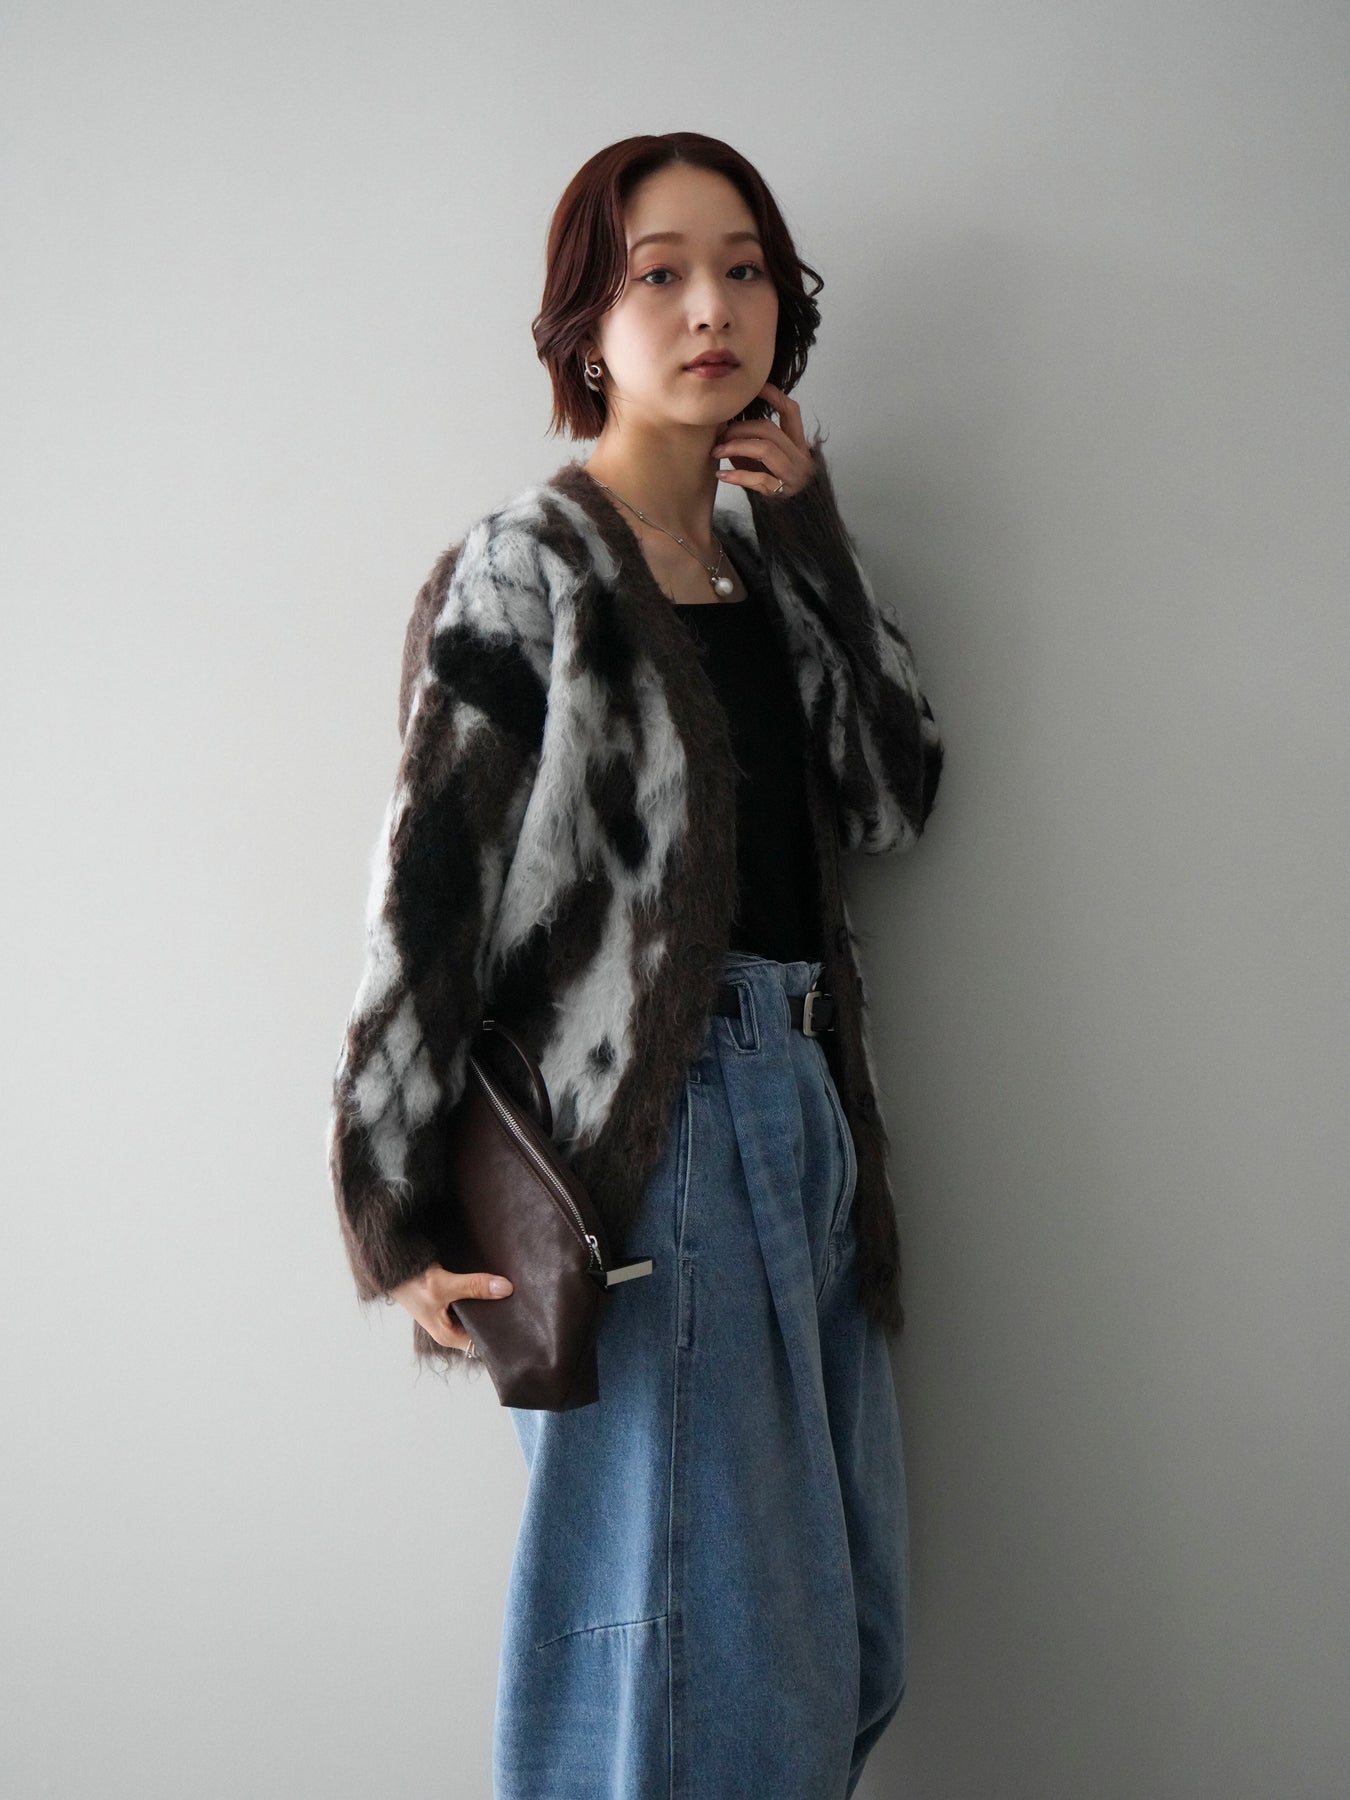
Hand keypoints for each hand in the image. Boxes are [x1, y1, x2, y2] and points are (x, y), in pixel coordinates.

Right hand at [388, 1263, 512, 1353]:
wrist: (390, 1265)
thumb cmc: (410, 1283)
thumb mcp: (444, 1286)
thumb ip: (474, 1286)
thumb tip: (506, 1289)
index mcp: (449, 1336)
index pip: (482, 1343)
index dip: (500, 1333)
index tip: (520, 1321)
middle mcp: (451, 1327)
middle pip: (483, 1325)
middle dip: (499, 1314)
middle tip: (521, 1302)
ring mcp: (451, 1312)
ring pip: (479, 1310)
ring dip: (491, 1300)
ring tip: (514, 1291)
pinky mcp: (452, 1297)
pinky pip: (473, 1297)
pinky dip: (483, 1290)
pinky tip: (496, 1280)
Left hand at [711, 382, 816, 498]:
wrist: (797, 517)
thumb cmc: (777, 484)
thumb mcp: (770, 460)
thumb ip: (757, 442)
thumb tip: (726, 425)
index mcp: (798, 443)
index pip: (790, 411)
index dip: (773, 396)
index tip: (753, 388)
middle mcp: (800, 456)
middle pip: (768, 430)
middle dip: (740, 429)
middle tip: (720, 436)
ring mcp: (793, 474)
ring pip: (765, 449)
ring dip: (736, 447)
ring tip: (717, 451)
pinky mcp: (783, 492)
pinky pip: (759, 479)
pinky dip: (738, 476)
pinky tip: (721, 475)